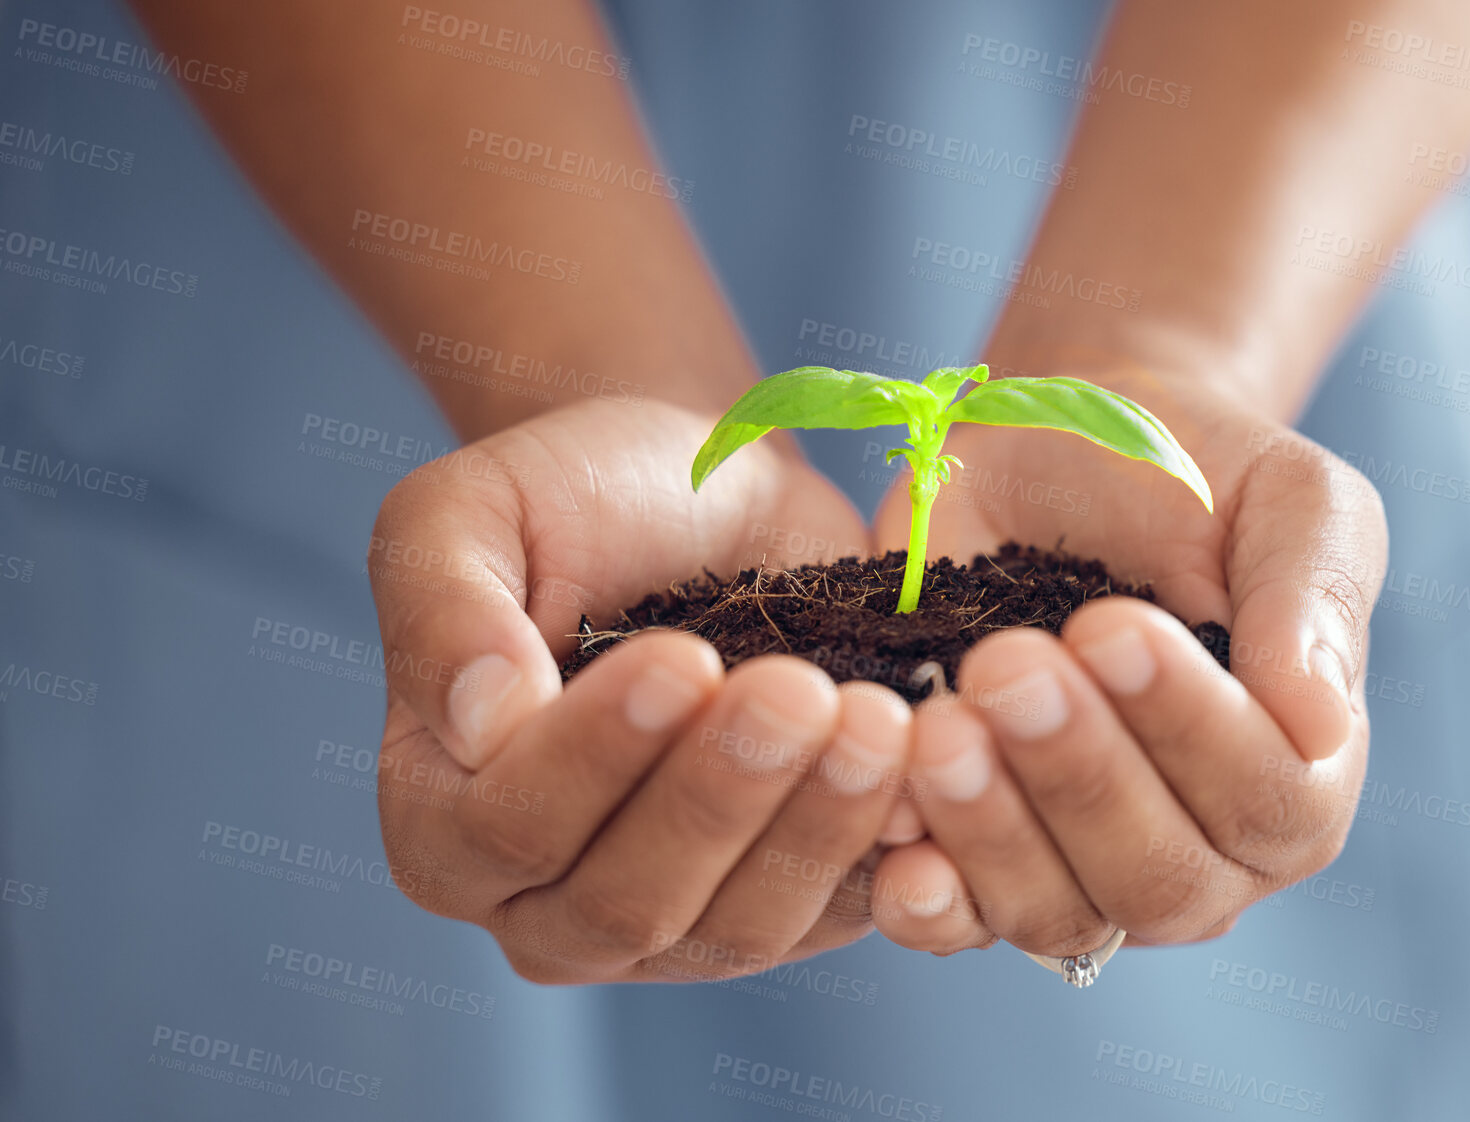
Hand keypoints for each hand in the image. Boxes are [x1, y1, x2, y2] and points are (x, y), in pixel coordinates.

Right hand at [371, 397, 914, 982]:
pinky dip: (887, 853)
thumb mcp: (474, 512)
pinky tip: (924, 769)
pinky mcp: (791, 911)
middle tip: (801, 694)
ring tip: (875, 719)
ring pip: (740, 927)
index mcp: (443, 819)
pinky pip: (841, 916)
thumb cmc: (577, 501)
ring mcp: (674, 926)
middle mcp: (547, 902)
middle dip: (719, 797)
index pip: (511, 825)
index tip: (682, 658)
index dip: (595, 755)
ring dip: (813, 827)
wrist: (709, 500)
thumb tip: (478, 722)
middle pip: (628, 900)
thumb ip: (443, 608)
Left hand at [865, 363, 1387, 956]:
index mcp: (1299, 775)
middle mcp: (1202, 850)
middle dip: (1078, 776)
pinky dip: (920, 888)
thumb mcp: (1287, 498)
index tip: (1109, 625)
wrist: (1058, 450)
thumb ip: (1311, 597)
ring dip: (991, 830)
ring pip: (1053, 913)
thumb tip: (1321, 720)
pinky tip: (889, 825)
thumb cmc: (1192, 476)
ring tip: (940, 725)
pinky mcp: (978, 859)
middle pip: (1157, 878)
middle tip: (1006, 666)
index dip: (1189, 727)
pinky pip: (952, 918)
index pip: (1268, 802)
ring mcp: (1084, 869)